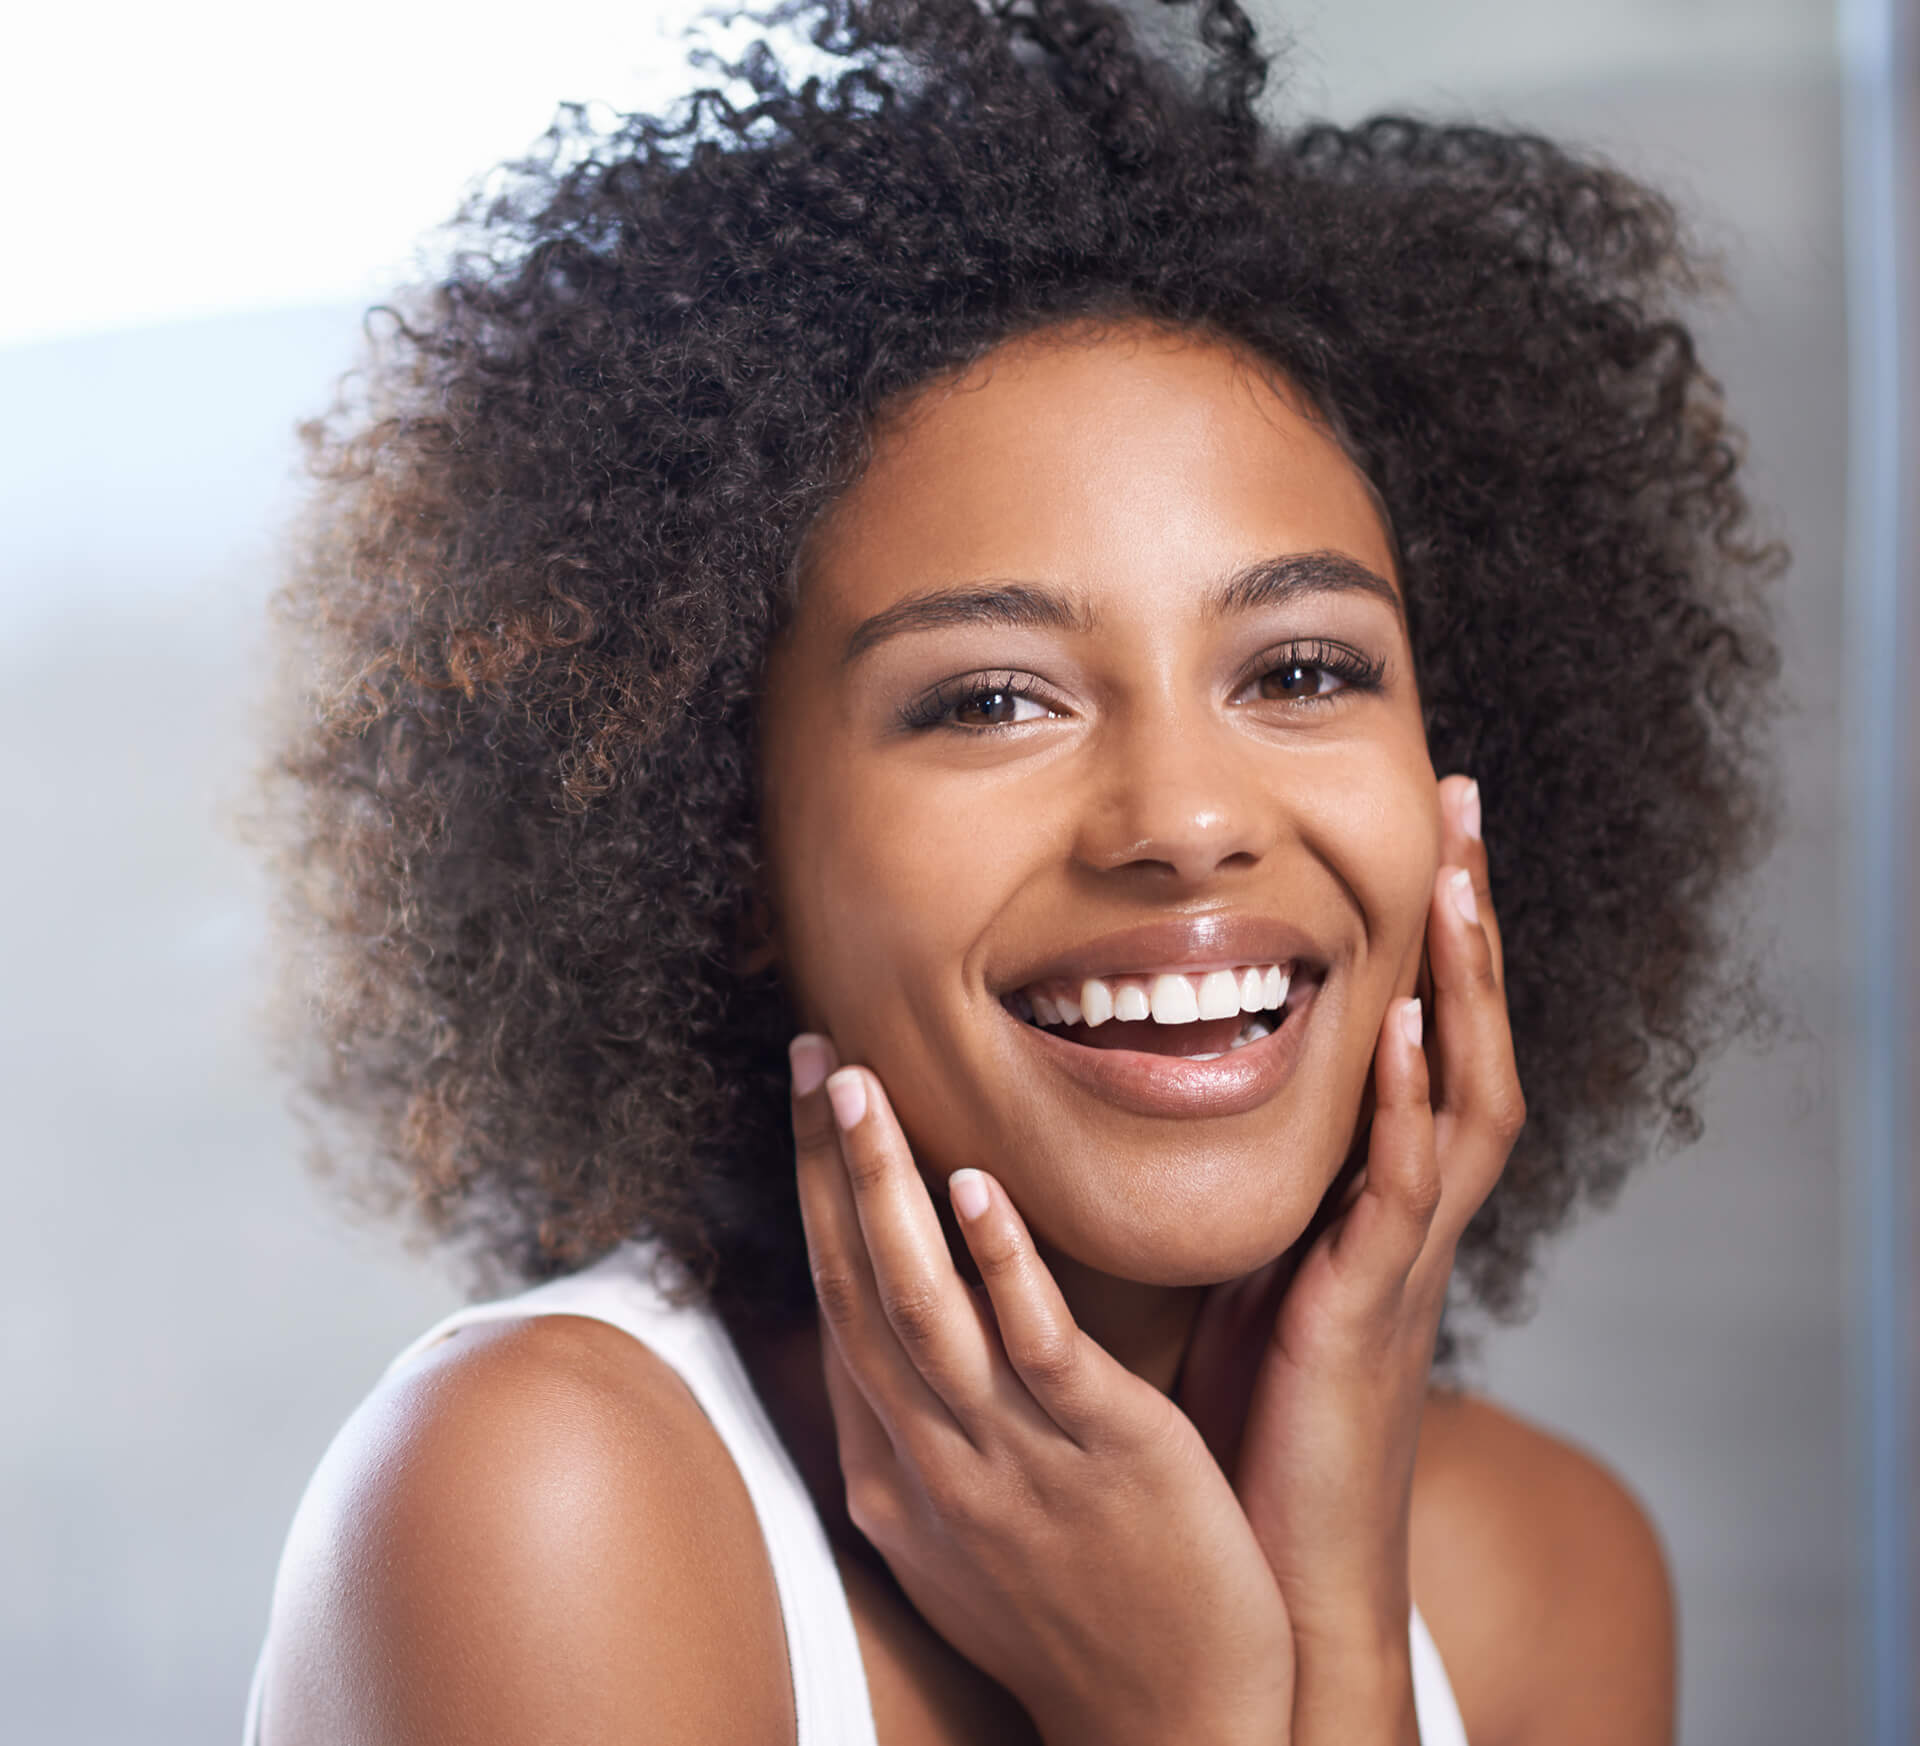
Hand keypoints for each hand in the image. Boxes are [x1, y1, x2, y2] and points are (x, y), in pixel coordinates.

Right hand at [790, 1038, 1294, 1745]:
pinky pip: (1038, 1348)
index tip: (810, 1100)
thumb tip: (870, 1355)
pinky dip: (1000, 1265)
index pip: (837, 1304)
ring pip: (921, 1306)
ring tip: (857, 1087)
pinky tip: (976, 1185)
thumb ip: (911, 1436)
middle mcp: (933, 1457)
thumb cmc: (1070, 1618)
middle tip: (811, 1051)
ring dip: (882, 1190)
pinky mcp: (1106, 1453)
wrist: (1170, 1726)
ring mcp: (1012, 1455)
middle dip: (828, 1165)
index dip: (816, 1195)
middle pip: (857, 1287)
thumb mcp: (954, 1538)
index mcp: (897, 1469)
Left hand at [1178, 774, 1523, 1740]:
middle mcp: (1402, 1213)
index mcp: (1367, 1197)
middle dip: (1467, 925)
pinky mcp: (1368, 1308)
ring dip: (1466, 986)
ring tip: (1457, 876)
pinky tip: (1412, 1029)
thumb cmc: (1246, 1413)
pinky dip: (1416, 1108)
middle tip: (1461, 802)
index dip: (1425, 939)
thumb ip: (1234, 1177)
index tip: (1415, 832)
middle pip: (1465, 1040)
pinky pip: (1406, 1193)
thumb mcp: (1237, 1263)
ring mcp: (1398, 1258)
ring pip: (1464, 1098)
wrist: (1270, 1563)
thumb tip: (1159, 1079)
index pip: (1418, 1040)